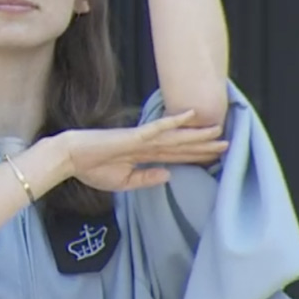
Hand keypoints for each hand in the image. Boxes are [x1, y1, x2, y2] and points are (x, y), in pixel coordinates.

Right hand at [60, 110, 228, 192]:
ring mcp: (141, 139)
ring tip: (219, 131)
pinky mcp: (133, 136)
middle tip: (228, 143)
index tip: (215, 156)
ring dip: (198, 135)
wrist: (69, 158)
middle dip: (204, 145)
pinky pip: (158, 128)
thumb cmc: (90, 169)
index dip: (195, 156)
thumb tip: (168, 174)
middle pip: (181, 146)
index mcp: (143, 156)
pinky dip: (174, 122)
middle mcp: (146, 146)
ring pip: (176, 137)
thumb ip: (146, 178)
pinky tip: (190, 115)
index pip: (175, 156)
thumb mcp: (123, 182)